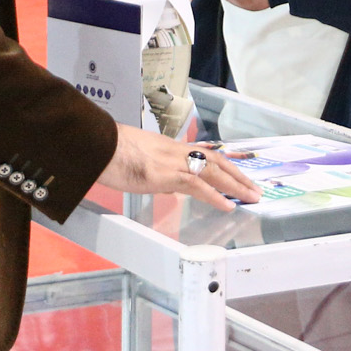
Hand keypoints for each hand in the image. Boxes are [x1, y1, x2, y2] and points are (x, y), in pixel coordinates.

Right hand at [97, 125, 260, 211]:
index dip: (223, 164)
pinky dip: (215, 195)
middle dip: (237, 175)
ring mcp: (172, 162)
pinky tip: (228, 205)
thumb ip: (157, 172)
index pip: (204, 154)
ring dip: (235, 185)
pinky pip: (197, 185)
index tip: (237, 173)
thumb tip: (168, 184)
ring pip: (212, 171)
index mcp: (169, 147)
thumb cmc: (108, 152)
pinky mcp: (165, 174)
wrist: (96, 146)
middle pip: (215, 161)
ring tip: (251, 197)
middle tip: (254, 188)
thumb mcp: (138, 160)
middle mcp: (175, 151)